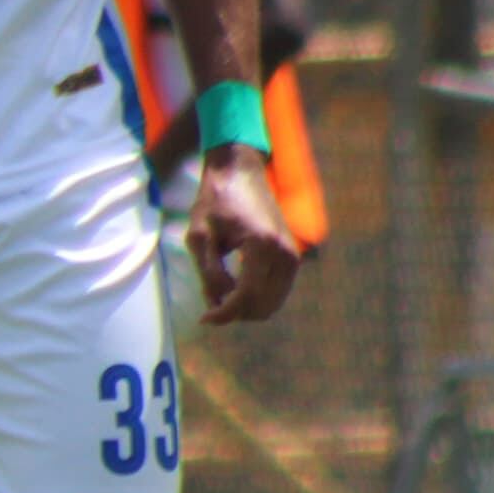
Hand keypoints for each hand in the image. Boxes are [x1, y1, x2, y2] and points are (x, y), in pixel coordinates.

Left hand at [185, 146, 299, 327]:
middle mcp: (285, 253)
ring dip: (247, 306)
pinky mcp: (292, 255)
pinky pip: (277, 290)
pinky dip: (257, 296)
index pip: (247, 296)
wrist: (239, 173)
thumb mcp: (200, 236)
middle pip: (264, 306)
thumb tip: (219, 305)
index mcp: (261, 246)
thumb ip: (210, 273)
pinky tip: (234, 286)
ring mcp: (293, 255)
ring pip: (273, 302)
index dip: (224, 314)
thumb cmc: (215, 201)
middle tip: (209, 305)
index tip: (203, 319)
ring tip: (219, 292)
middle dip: (236, 312)